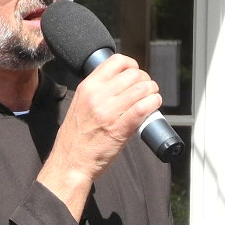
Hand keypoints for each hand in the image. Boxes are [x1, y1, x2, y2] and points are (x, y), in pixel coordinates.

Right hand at [37, 54, 162, 218]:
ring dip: (152, 92)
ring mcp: (109, 112)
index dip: (132, 65)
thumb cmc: (75, 139)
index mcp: (87, 88)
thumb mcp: (79, 105)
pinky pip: (143, 108)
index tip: (135, 73)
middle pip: (133, 74)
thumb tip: (121, 84)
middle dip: (145, 80)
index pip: (116, 61)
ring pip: (142, 89)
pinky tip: (154, 105)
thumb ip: (96, 93)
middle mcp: (97, 96)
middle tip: (147, 89)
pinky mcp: (120, 129)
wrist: (70, 163)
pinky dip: (154, 103)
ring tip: (152, 97)